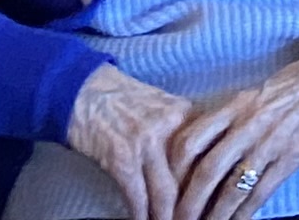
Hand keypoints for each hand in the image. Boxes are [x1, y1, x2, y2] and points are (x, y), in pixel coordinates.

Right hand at [67, 64, 196, 219]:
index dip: (211, 184)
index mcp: (185, 113)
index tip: (213, 202)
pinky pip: (137, 195)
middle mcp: (170, 126)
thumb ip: (182, 131)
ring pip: (166, 193)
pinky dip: (141, 214)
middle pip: (191, 178)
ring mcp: (146, 142)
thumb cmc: (124, 101)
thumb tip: (199, 163)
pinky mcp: (121, 157)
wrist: (85, 91)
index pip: (209, 154)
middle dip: (193, 207)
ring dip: (168, 216)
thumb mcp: (163, 107)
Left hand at [160, 44, 298, 219]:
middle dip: (187, 201)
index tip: (163, 186)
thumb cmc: (296, 84)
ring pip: (232, 187)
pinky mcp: (291, 158)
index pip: (192, 138)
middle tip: (174, 217)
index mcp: (237, 104)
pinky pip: (261, 193)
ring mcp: (271, 143)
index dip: (173, 168)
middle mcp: (250, 124)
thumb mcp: (256, 92)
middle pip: (207, 170)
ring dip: (212, 214)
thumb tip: (200, 147)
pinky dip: (243, 213)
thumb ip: (229, 117)